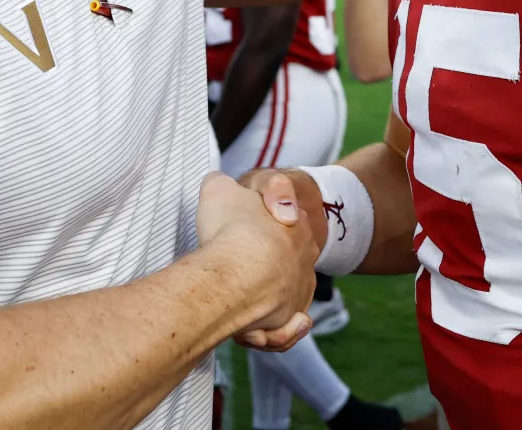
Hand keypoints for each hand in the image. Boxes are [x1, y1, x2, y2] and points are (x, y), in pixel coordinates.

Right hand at [194, 172, 317, 352]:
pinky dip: (269, 334)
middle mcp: (304, 255)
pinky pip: (279, 331)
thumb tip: (217, 186)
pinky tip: (254, 334)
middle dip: (257, 274)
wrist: (236, 269)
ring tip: (238, 311)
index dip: (254, 232)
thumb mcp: (219, 188)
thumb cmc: (229, 228)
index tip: (232, 238)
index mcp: (294, 221)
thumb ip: (221, 185)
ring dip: (260, 309)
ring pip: (279, 302)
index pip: (280, 224)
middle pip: (280, 266)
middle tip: (230, 277)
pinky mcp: (289, 318)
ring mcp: (299, 288)